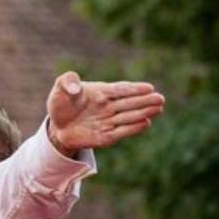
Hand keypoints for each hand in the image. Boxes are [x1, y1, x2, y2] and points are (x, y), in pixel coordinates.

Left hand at [47, 70, 164, 152]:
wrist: (57, 127)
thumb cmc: (61, 104)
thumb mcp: (59, 89)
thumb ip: (67, 82)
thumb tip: (75, 88)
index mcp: (100, 92)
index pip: (120, 89)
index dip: (134, 88)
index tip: (148, 87)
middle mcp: (107, 106)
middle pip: (129, 102)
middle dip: (145, 100)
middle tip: (160, 98)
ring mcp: (108, 121)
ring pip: (129, 116)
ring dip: (144, 113)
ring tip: (159, 108)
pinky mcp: (105, 137)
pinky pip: (121, 132)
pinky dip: (133, 128)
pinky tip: (146, 123)